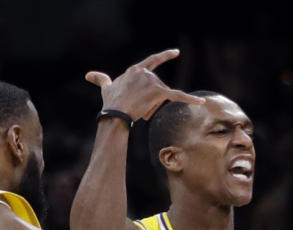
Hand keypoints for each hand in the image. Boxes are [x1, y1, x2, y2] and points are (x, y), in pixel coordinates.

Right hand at [85, 49, 205, 121]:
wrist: (115, 113)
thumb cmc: (111, 102)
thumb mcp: (106, 88)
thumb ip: (101, 79)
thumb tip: (89, 75)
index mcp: (135, 69)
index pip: (152, 61)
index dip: (164, 56)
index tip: (175, 52)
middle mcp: (145, 72)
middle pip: (157, 88)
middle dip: (150, 102)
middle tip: (138, 112)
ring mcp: (153, 81)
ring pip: (161, 97)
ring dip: (153, 108)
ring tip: (140, 114)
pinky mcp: (159, 92)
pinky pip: (178, 96)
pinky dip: (190, 100)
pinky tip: (202, 102)